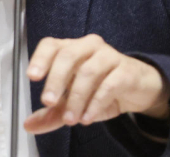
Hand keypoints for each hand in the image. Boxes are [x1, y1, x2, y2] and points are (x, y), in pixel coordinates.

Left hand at [23, 34, 169, 133]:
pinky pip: (109, 85)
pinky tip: (88, 117)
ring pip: (88, 72)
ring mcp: (109, 56)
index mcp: (70, 48)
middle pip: (68, 56)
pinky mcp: (127, 71)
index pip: (51, 45)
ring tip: (70, 119)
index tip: (32, 76)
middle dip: (55, 80)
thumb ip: (52, 112)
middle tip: (48, 101)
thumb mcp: (74, 101)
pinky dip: (95, 103)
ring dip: (76, 98)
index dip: (40, 59)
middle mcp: (88, 47)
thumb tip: (29, 125)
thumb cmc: (101, 86)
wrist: (140, 88)